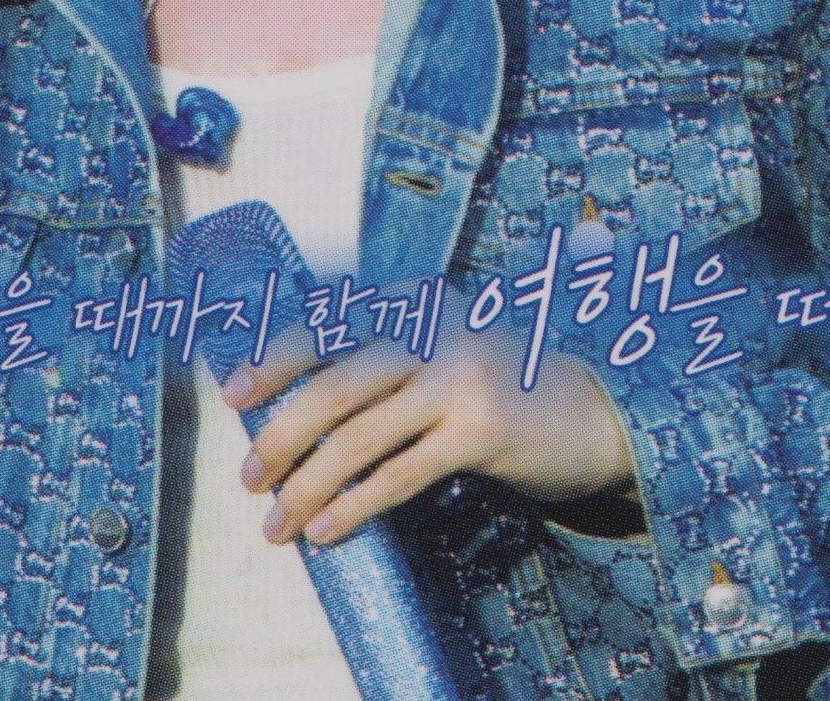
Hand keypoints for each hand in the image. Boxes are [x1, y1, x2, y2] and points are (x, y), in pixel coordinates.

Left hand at [222, 322, 638, 547]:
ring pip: (358, 434)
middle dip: (280, 435)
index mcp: (415, 300)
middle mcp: (434, 326)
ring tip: (279, 524)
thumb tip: (290, 412)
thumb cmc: (499, 387)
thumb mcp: (442, 350)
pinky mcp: (481, 428)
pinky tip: (328, 529)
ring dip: (308, 485)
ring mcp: (459, 375)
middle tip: (248, 478)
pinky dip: (355, 504)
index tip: (233, 395)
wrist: (597, 411)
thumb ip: (382, 362)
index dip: (275, 357)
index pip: (327, 321)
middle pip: (333, 383)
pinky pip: (399, 473)